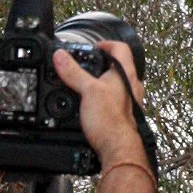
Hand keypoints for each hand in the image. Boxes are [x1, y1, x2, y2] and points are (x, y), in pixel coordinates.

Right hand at [51, 40, 147, 168]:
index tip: (94, 46)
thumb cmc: (110, 121)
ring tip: (85, 84)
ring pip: (116, 84)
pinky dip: (102, 98)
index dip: (107, 43)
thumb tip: (61, 56)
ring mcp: (129, 101)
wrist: (118, 149)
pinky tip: (90, 105)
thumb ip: (73, 72)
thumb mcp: (87, 91)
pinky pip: (113, 100)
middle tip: (87, 65)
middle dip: (101, 64)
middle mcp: (131, 86)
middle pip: (118, 66)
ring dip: (101, 82)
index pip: (121, 48)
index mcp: (126, 74)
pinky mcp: (124, 115)